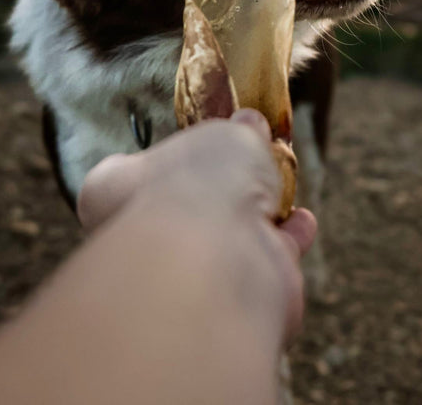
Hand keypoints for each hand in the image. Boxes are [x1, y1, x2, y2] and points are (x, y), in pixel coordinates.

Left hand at [78, 109, 316, 344]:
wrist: (216, 262)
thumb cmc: (202, 185)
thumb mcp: (226, 136)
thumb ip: (239, 132)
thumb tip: (250, 123)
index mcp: (119, 188)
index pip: (133, 170)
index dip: (174, 153)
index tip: (208, 141)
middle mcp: (144, 234)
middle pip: (190, 205)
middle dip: (227, 188)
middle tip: (257, 164)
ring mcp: (186, 270)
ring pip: (228, 239)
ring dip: (261, 216)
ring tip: (284, 193)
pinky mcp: (231, 297)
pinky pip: (260, 264)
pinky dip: (285, 243)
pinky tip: (302, 224)